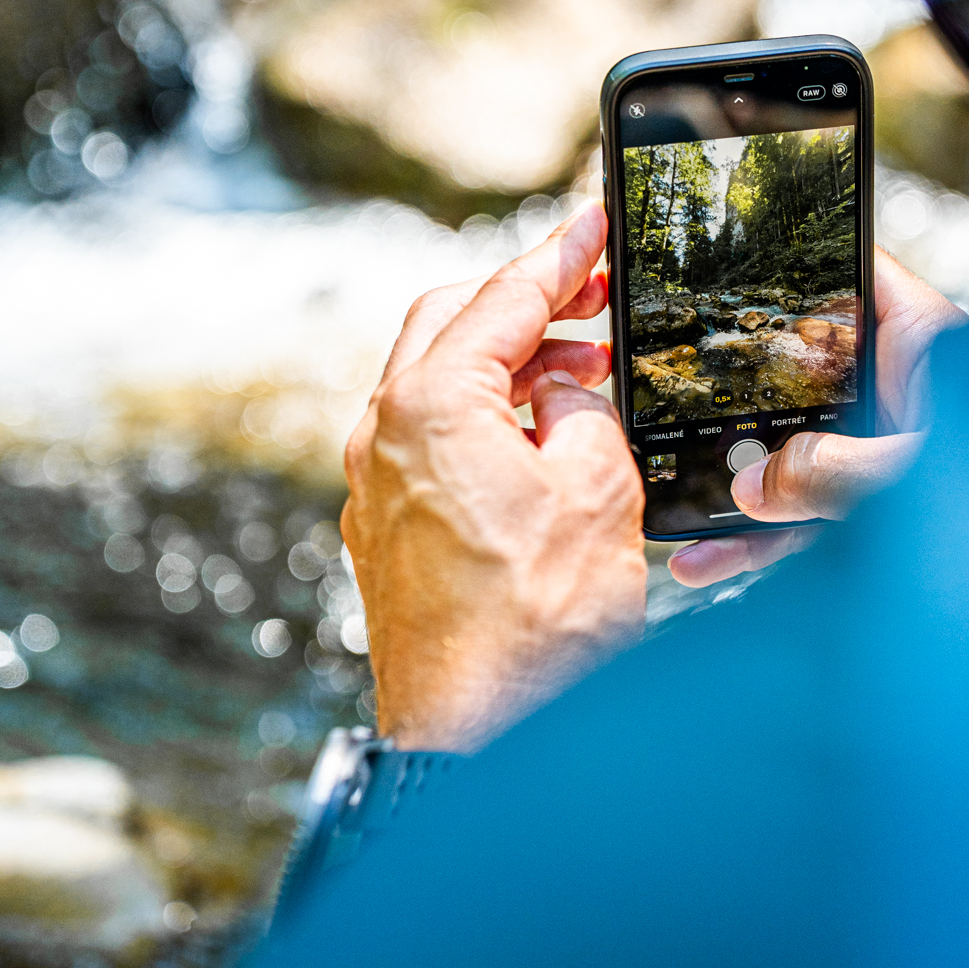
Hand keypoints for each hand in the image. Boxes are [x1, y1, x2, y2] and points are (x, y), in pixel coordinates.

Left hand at [342, 205, 645, 752]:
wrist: (480, 740)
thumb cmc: (536, 628)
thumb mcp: (595, 487)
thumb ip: (580, 411)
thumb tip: (564, 393)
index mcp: (429, 404)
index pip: (502, 299)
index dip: (559, 257)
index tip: (593, 227)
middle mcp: (381, 435)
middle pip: (448, 323)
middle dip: (521, 304)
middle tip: (590, 298)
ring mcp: (373, 487)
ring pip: (434, 384)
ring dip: (504, 366)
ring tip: (582, 377)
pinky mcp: (382, 532)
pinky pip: (428, 442)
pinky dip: (481, 419)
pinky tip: (538, 442)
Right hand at [669, 248, 966, 587]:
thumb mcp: (921, 472)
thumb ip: (838, 475)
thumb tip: (752, 485)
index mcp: (920, 342)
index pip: (852, 270)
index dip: (797, 256)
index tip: (730, 257)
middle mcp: (895, 386)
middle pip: (798, 369)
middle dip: (735, 397)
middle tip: (667, 403)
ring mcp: (880, 445)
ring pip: (793, 451)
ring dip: (735, 486)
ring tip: (672, 515)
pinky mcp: (875, 502)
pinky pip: (804, 511)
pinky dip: (760, 538)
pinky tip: (709, 560)